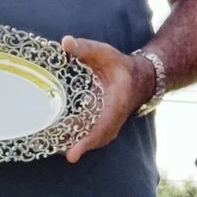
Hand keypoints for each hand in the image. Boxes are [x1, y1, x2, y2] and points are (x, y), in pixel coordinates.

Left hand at [59, 35, 154, 162]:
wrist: (141, 78)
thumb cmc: (121, 65)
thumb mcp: (105, 53)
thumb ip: (85, 48)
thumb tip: (65, 42)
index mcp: (117, 103)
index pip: (103, 126)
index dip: (88, 140)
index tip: (73, 154)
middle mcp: (115, 118)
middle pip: (97, 138)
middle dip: (79, 147)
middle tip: (58, 152)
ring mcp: (110, 123)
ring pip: (95, 139)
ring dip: (77, 145)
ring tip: (55, 148)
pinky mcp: (104, 123)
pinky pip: (92, 135)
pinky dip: (78, 139)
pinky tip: (60, 140)